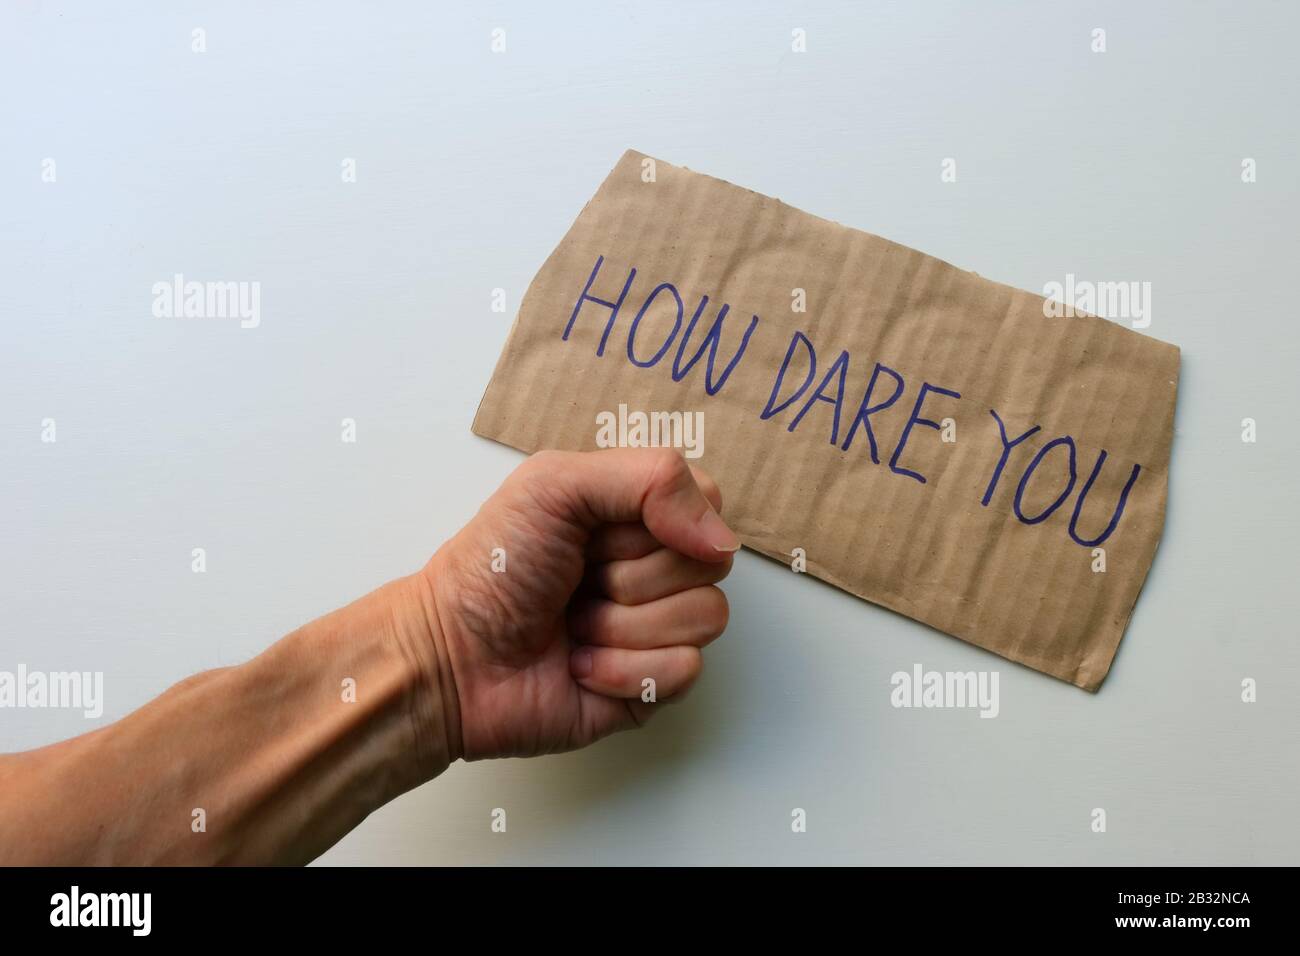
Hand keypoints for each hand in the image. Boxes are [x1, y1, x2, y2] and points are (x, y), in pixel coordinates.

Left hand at [415, 448, 738, 760]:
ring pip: (705, 618)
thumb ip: (649, 478)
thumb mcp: (555, 485)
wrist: (451, 657)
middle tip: (578, 581)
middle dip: (632, 575)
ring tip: (575, 626)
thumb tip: (721, 538)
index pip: (707, 502)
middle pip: (709, 564)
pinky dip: (623, 670)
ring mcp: (658, 627)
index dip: (663, 520)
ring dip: (625, 625)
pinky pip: (685, 671)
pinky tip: (581, 666)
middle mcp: (653, 567)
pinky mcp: (653, 685)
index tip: (600, 531)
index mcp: (634, 514)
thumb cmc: (492, 568)